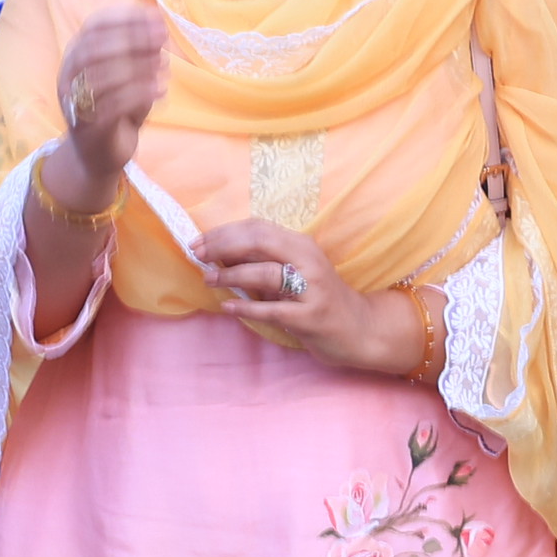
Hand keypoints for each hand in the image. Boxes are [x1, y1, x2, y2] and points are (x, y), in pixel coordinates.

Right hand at [56, 4, 170, 186]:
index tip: (155, 17)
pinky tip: (161, 91)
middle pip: (94, 49)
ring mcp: (75, 102)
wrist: (97, 156)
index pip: (94, 27)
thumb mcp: (127, 76)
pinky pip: (112, 106)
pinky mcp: (89, 128)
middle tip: (162, 38)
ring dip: (137, 67)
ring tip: (164, 66)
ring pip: (101, 76)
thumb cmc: (114, 110)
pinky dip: (139, 94)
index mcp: (76, 57)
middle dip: (131, 39)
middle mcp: (69, 77)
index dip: (125, 19)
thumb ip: (139, 54)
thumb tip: (159, 30)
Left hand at [189, 214, 422, 376]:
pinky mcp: (310, 317)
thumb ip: (263, 262)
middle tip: (197, 255)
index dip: (225, 232)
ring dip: (231, 274)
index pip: (258, 227)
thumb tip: (219, 256)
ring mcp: (311, 289)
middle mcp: (308, 260)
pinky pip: (272, 310)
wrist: (359, 329)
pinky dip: (246, 306)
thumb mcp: (294, 273)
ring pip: (265, 273)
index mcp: (301, 245)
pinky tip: (227, 305)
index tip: (200, 241)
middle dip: (222, 246)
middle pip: (259, 242)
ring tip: (208, 279)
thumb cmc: (318, 299)